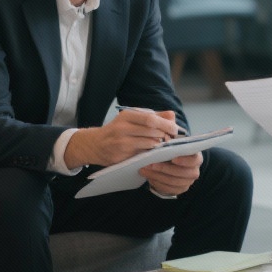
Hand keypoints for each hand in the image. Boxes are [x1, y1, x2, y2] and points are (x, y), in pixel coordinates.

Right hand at [63, 108, 180, 168]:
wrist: (96, 145)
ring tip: (164, 145)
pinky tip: (155, 153)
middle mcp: (122, 128)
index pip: (150, 119)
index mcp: (126, 116)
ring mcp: (121, 143)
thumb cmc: (118, 130)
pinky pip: (142, 155)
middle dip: (165, 135)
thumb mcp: (132, 119)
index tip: (175, 129)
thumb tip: (172, 115)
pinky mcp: (120, 156)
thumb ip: (153, 116)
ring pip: (148, 144)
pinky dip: (152, 154)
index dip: (165, 124)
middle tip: (172, 139)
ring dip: (160, 146)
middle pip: (151, 131)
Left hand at [139, 152, 202, 196]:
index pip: (194, 160)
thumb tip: (161, 145)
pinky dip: (156, 182)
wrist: (172, 164)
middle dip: (165, 169)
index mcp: (196, 158)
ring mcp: (187, 182)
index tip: (173, 159)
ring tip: (145, 169)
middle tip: (151, 164)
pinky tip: (148, 176)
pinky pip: (168, 189)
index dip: (185, 160)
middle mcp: (194, 172)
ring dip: (157, 176)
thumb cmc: (173, 152)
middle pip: (182, 173)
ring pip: (173, 182)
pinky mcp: (179, 190)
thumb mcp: (174, 146)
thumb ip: (170, 146)